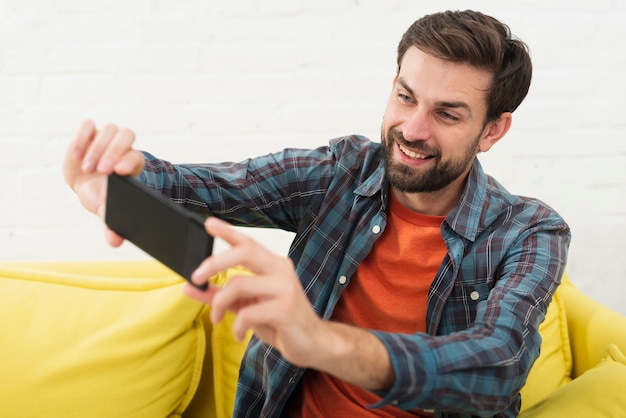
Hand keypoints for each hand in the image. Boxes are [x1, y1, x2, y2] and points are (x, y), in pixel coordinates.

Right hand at [63, 120, 144, 245]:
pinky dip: (82, 137)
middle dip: (113, 151)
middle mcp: (123, 148)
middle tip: (100, 170)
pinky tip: (76, 156)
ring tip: (87, 168)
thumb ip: (112, 225)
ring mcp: (106, 139)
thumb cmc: (104, 199)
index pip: (136, 156)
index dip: (129, 160)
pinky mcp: (89, 135)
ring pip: (109, 130)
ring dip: (97, 147)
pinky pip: (88, 126)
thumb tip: (114, 242)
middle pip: (126, 136)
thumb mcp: (108, 211)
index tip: (119, 172)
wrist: (90, 189)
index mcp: (133, 165)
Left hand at [184, 217, 325, 367]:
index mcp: (273, 265)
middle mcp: (281, 270)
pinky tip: (238, 334)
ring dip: (219, 303)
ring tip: (216, 318)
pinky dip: (236, 326)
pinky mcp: (286, 310)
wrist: (313, 343)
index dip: (228, 232)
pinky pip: (248, 313)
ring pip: (239, 284)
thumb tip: (190, 287)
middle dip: (214, 262)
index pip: (248, 243)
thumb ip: (219, 296)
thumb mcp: (246, 307)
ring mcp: (285, 288)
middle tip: (196, 277)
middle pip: (244, 252)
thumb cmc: (280, 322)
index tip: (208, 224)